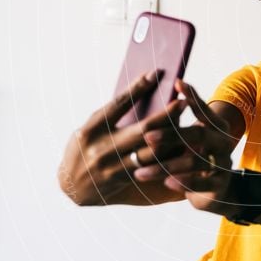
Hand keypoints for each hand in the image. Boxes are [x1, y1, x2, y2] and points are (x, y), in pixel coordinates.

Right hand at [57, 70, 188, 205]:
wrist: (71, 186)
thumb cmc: (84, 148)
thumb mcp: (91, 127)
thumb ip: (113, 114)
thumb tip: (143, 88)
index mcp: (92, 129)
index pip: (118, 104)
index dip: (138, 88)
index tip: (156, 74)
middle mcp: (103, 148)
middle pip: (142, 129)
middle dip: (166, 115)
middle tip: (183, 102)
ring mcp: (114, 167)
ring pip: (151, 152)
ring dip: (172, 138)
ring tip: (189, 127)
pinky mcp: (125, 180)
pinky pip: (151, 169)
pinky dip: (167, 158)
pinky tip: (182, 149)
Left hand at [131, 78, 237, 216]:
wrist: (214, 191)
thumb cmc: (194, 157)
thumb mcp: (188, 139)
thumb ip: (177, 122)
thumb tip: (154, 101)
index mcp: (217, 126)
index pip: (204, 109)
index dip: (193, 96)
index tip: (177, 83)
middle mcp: (224, 142)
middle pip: (199, 134)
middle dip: (171, 134)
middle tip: (146, 135)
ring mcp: (224, 163)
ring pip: (195, 160)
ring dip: (168, 165)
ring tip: (141, 172)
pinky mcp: (220, 185)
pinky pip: (202, 183)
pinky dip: (183, 182)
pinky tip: (166, 182)